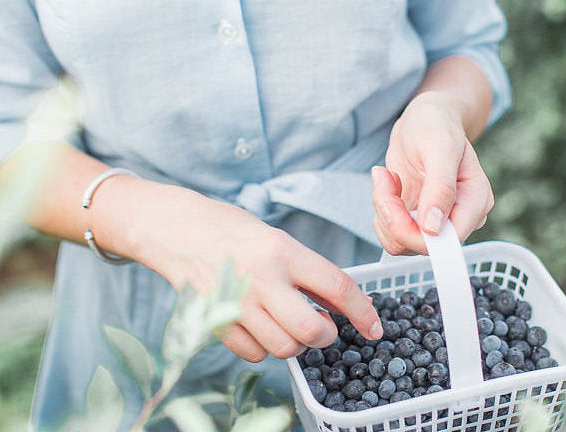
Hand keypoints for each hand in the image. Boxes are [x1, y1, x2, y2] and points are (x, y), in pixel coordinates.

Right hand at [125, 183, 382, 361]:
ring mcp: (237, 304)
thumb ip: (304, 270)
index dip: (362, 311)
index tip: (374, 327)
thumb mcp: (274, 238)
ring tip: (287, 324)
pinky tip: (259, 326)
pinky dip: (263, 347)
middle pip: (310, 332)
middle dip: (325, 337)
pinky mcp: (215, 321)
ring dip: (295, 344)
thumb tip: (335, 302)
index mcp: (282, 250)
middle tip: (324, 329)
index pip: (336, 286)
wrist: (175, 228)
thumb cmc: (229, 228)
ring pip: (283, 348)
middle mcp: (262, 279)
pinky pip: (253, 353)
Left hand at [371, 90, 493, 253]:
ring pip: (400, 240)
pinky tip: (387, 181)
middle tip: (384, 181)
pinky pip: (391, 230)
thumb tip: (434, 228)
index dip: (414, 233)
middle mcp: (458, 216)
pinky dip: (381, 207)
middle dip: (392, 216)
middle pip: (419, 244)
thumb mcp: (439, 148)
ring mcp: (435, 219)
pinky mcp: (415, 217)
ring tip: (385, 177)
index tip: (392, 203)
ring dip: (383, 209)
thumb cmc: (436, 124)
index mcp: (475, 202)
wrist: (423, 117)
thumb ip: (440, 189)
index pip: (448, 242)